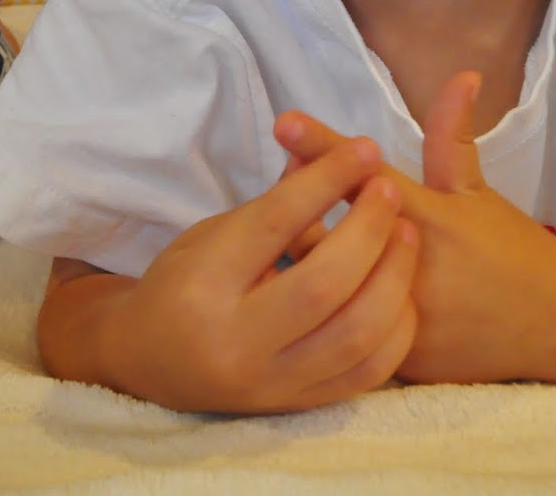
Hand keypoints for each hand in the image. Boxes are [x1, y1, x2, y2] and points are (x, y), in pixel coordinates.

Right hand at [100, 137, 419, 412]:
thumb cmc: (181, 284)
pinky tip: (401, 290)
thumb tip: (334, 158)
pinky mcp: (297, 404)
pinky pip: (367, 372)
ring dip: (394, 277)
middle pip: (325, 284)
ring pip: (355, 334)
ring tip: (405, 234)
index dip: (326, 181)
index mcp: (204, 285)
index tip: (364, 149)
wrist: (150, 362)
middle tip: (387, 190)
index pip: (276, 224)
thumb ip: (275, 204)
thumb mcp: (212, 234)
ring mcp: (270, 381)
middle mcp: (237, 341)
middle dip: (369, 229)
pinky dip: (395, 327)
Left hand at [275, 72, 555, 385]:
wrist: (555, 325)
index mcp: (429, 219)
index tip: (285, 123)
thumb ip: (452, 136)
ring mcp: (402, 318)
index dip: (323, 149)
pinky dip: (328, 307)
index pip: (366, 178)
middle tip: (286, 182)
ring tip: (292, 235)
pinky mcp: (398, 359)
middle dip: (301, 206)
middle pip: (329, 234)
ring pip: (327, 287)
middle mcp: (411, 269)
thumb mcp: (478, 192)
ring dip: (306, 256)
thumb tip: (463, 74)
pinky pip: (344, 330)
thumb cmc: (511, 247)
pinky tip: (310, 292)